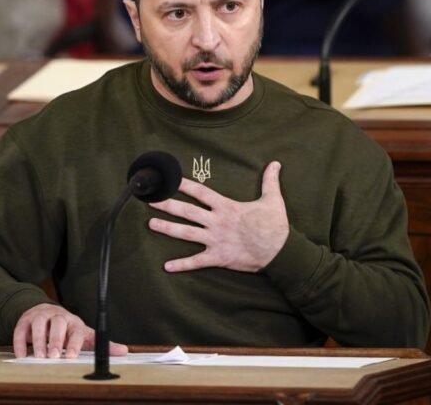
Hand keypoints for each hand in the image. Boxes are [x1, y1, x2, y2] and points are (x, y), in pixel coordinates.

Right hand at [12, 303, 128, 358]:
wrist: (46, 313)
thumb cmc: (68, 329)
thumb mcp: (85, 335)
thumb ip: (102, 344)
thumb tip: (124, 351)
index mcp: (74, 322)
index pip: (75, 330)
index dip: (73, 343)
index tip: (71, 356)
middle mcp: (58, 316)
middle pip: (58, 323)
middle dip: (55, 340)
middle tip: (54, 356)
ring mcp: (41, 316)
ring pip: (39, 324)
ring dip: (38, 340)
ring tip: (38, 356)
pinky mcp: (26, 320)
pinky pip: (21, 329)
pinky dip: (20, 342)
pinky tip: (21, 355)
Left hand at [148, 161, 289, 272]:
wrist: (280, 251)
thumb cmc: (275, 225)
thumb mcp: (273, 199)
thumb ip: (270, 180)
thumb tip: (275, 163)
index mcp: (227, 207)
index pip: (201, 192)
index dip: (184, 185)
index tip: (170, 179)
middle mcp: (217, 222)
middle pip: (187, 212)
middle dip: (167, 205)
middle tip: (150, 200)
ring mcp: (216, 240)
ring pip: (186, 233)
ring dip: (167, 229)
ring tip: (151, 224)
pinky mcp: (218, 257)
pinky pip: (197, 262)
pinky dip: (182, 265)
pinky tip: (167, 266)